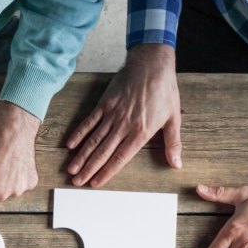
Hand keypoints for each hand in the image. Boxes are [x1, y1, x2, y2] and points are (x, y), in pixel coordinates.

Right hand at [64, 43, 180, 186]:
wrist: (152, 64)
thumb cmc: (164, 90)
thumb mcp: (174, 118)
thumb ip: (173, 143)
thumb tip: (177, 165)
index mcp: (141, 133)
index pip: (120, 158)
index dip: (106, 172)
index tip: (96, 183)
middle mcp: (124, 126)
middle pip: (103, 152)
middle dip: (89, 169)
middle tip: (77, 182)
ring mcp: (112, 114)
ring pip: (94, 139)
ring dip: (81, 155)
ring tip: (71, 169)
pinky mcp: (105, 103)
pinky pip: (89, 121)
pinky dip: (79, 133)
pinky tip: (70, 144)